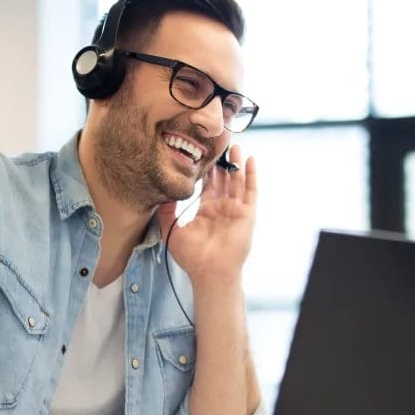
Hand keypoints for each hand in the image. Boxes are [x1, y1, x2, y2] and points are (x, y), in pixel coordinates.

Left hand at [156, 144, 256, 283]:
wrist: (210, 272)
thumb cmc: (192, 257)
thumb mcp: (172, 231)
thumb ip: (166, 212)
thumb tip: (162, 193)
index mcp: (206, 212)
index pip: (207, 186)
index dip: (206, 170)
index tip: (201, 153)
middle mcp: (222, 209)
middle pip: (223, 180)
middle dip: (221, 162)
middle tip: (217, 143)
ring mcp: (236, 210)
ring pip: (237, 181)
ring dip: (236, 164)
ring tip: (234, 145)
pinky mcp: (247, 214)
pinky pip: (251, 191)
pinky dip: (251, 175)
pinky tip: (249, 159)